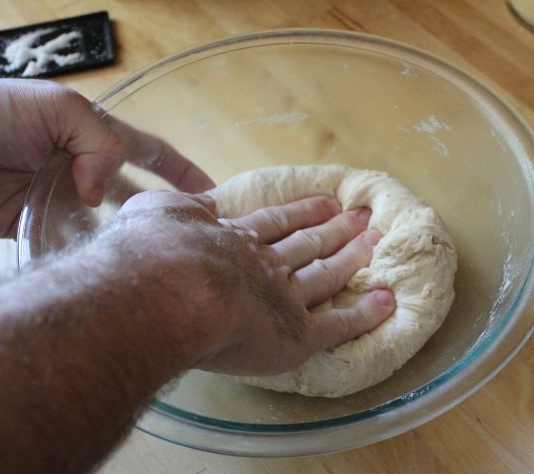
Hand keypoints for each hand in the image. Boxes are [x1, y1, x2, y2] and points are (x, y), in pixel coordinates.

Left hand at [0, 79, 212, 237]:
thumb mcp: (58, 107)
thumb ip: (95, 143)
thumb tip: (99, 194)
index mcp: (95, 137)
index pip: (151, 154)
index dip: (182, 172)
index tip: (213, 194)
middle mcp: (85, 170)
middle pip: (135, 194)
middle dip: (163, 212)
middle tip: (190, 237)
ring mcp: (62, 199)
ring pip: (106, 223)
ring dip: (127, 237)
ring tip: (152, 257)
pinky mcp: (35, 224)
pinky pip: (70, 242)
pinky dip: (88, 253)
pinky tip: (108, 267)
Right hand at [111, 191, 394, 375]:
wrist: (167, 291)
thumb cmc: (148, 254)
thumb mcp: (155, 213)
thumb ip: (182, 207)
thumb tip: (203, 204)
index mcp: (235, 238)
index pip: (276, 222)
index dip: (302, 211)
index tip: (325, 201)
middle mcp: (265, 264)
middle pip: (308, 242)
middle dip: (335, 228)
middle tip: (363, 216)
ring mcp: (285, 297)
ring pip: (327, 274)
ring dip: (352, 257)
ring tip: (376, 241)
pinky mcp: (298, 333)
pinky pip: (337, 325)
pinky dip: (364, 313)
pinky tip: (387, 301)